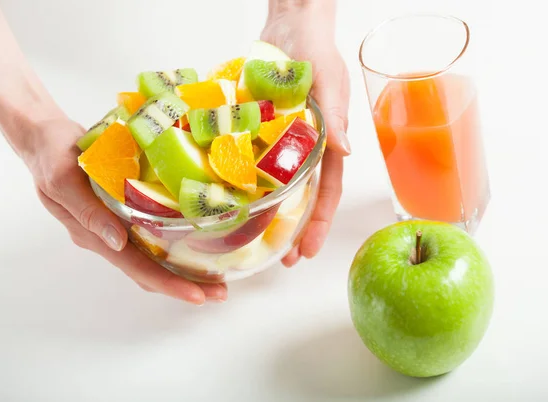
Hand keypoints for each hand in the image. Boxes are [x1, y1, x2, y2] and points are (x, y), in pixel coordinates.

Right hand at [24, 115, 227, 304]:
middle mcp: (105, 238)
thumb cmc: (51, 153)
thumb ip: (88, 211)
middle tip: (219, 294)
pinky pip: (149, 238)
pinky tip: (194, 245)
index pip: (136, 268)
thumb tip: (117, 242)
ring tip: (214, 278)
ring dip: (181, 271)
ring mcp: (113, 227)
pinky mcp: (121, 213)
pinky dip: (172, 248)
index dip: (168, 284)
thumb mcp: (63, 177)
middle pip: (148, 271)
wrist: (43, 137)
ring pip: (150, 259)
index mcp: (92, 233)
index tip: (198, 296)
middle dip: (183, 285)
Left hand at [260, 3, 350, 265]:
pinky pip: (250, 158)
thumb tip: (345, 153)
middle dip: (296, 230)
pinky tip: (230, 198)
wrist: (289, 24)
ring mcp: (279, 141)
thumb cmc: (316, 49)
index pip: (327, 191)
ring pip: (276, 184)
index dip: (320, 223)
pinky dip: (243, 179)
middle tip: (284, 259)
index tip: (309, 251)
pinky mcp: (257, 128)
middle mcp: (304, 148)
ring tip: (257, 238)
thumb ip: (336, 116)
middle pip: (303, 197)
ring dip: (270, 213)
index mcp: (326, 143)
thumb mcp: (329, 81)